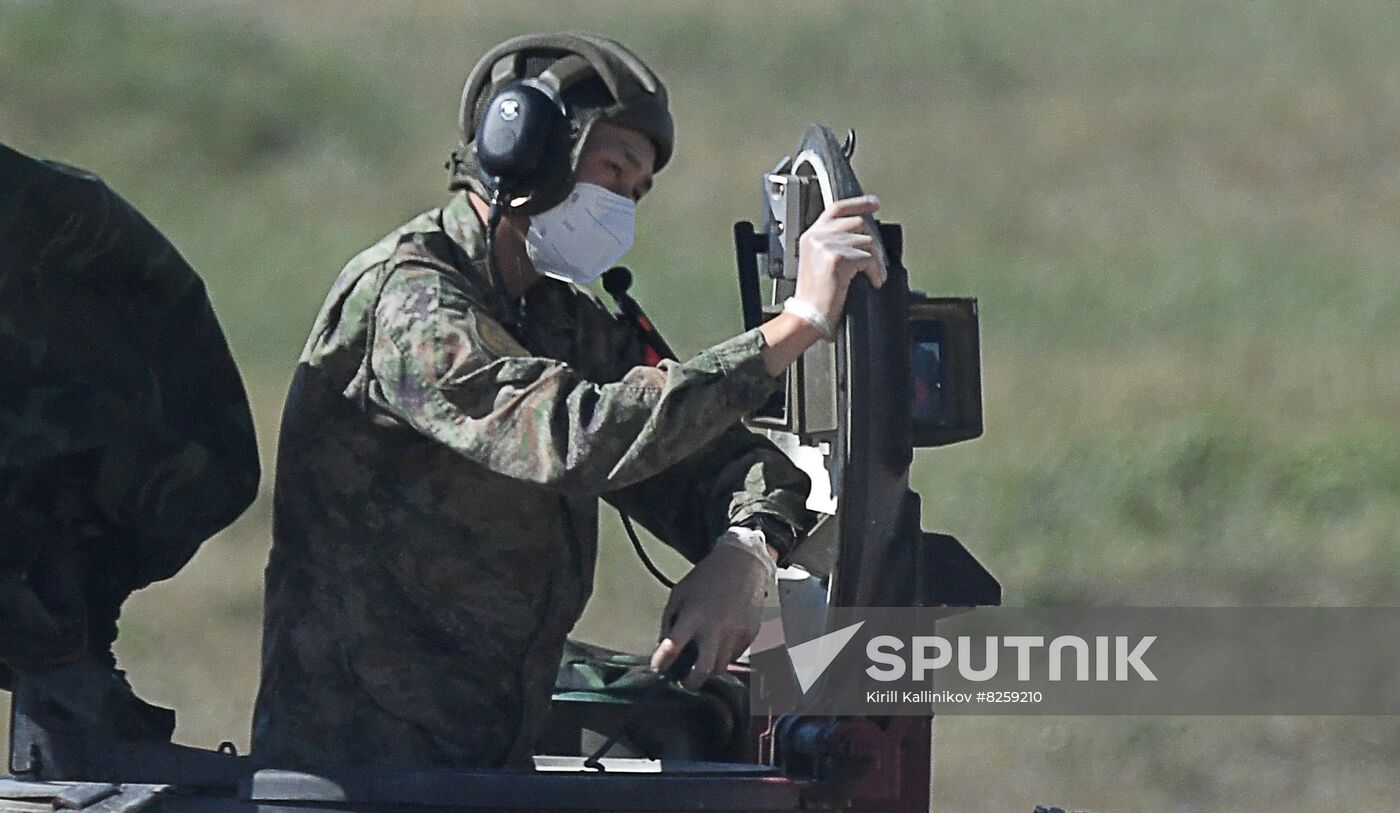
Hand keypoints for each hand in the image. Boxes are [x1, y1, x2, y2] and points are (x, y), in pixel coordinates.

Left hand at [650, 527, 774, 689]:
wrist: (743, 564)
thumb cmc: (707, 577)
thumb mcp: (679, 594)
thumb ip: (669, 621)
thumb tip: (663, 647)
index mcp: (693, 616)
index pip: (672, 648)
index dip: (661, 663)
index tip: (658, 667)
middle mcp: (716, 628)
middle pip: (703, 671)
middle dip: (691, 682)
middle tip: (684, 681)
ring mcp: (735, 634)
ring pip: (721, 668)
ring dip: (709, 667)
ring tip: (703, 657)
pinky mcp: (750, 635)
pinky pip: (734, 656)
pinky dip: (724, 655)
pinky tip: (720, 641)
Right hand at [793, 195, 887, 326]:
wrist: (808, 315)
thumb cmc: (816, 296)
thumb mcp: (819, 261)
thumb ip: (834, 243)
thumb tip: (865, 234)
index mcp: (811, 235)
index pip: (836, 209)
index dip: (858, 204)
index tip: (874, 204)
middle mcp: (816, 236)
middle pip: (858, 223)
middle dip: (874, 242)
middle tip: (877, 261)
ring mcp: (826, 246)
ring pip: (867, 241)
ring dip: (876, 261)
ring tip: (874, 276)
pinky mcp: (837, 259)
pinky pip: (868, 258)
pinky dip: (875, 271)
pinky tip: (873, 281)